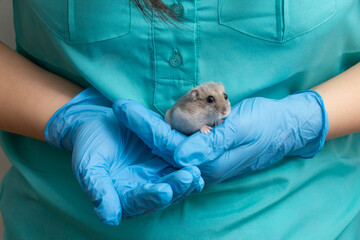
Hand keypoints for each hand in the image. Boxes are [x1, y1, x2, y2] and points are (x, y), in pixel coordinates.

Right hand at [45, 88, 203, 224]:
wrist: (99, 124)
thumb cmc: (90, 145)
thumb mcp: (89, 165)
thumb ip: (98, 189)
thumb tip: (109, 219)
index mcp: (122, 197)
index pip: (138, 202)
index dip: (151, 197)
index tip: (164, 192)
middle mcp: (142, 191)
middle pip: (163, 196)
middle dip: (176, 188)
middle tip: (188, 178)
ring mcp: (156, 177)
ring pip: (175, 184)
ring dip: (187, 180)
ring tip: (195, 172)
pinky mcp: (166, 162)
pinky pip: (180, 166)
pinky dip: (189, 165)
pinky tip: (198, 162)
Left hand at [113, 91, 328, 183]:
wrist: (284, 128)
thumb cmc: (265, 125)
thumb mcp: (241, 129)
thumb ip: (211, 144)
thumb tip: (179, 158)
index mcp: (208, 163)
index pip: (167, 144)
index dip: (143, 124)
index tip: (121, 107)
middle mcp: (201, 166)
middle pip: (162, 147)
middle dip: (139, 127)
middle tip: (118, 107)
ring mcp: (202, 160)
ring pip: (168, 146)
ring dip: (149, 129)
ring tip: (128, 112)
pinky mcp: (205, 152)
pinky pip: (179, 142)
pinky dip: (165, 129)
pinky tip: (152, 120)